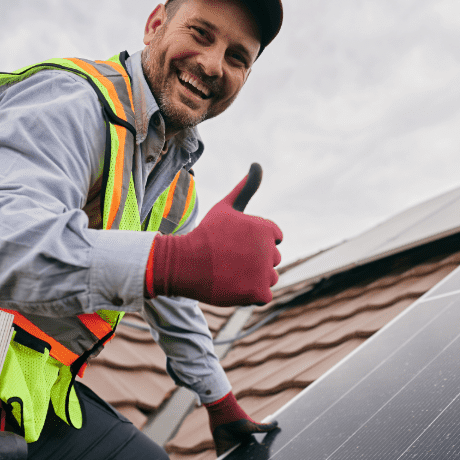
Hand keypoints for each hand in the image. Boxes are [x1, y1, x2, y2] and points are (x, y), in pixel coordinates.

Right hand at [146, 163, 282, 306]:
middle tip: (230, 259)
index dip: (254, 242)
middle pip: (273, 259)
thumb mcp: (226, 208)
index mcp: (266, 229)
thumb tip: (257, 164)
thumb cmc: (205, 234)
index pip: (275, 238)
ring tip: (231, 272)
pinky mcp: (259, 292)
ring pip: (270, 278)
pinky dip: (250, 294)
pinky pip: (264, 296)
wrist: (184, 264)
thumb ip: (246, 188)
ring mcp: (264, 272)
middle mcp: (269, 249)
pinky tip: (233, 285)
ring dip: (254, 278)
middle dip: (256, 260)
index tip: (236, 243)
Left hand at [205, 392, 279, 454]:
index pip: (251, 451)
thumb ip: (265, 427)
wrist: (224, 412)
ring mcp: (229, 446)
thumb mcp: (253, 426)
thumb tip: (277, 423)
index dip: (254, 458)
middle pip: (242, 457)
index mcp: (246, 439)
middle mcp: (238, 443)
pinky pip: (223, 458)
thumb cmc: (239, 418)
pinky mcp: (221, 448)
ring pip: (233, 459)